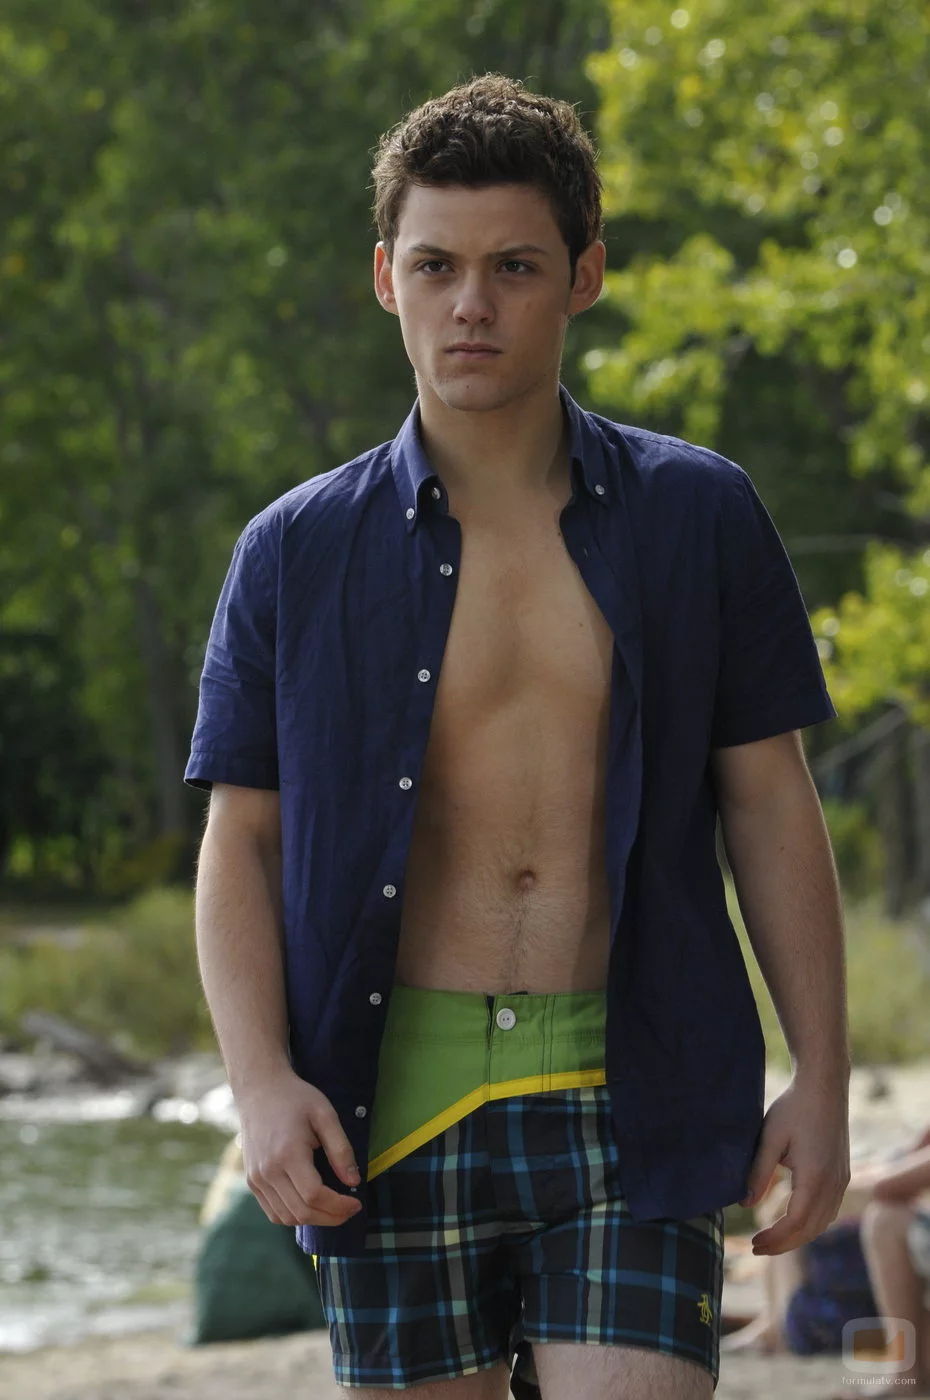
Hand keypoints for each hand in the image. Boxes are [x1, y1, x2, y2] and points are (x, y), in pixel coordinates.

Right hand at [236, 1070, 363, 1227]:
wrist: (259, 1089)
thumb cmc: (296, 1099)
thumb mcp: (325, 1115)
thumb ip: (341, 1149)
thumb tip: (354, 1181)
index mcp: (287, 1154)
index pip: (314, 1196)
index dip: (339, 1206)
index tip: (357, 1204)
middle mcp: (268, 1171)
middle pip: (302, 1212)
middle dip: (331, 1217)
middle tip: (349, 1210)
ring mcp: (256, 1179)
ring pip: (286, 1217)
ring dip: (313, 1220)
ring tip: (333, 1210)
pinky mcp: (251, 1181)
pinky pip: (273, 1212)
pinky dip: (294, 1216)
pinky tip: (310, 1206)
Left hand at [741, 1073, 849, 1255]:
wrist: (825, 1086)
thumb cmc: (794, 1107)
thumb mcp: (770, 1137)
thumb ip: (758, 1172)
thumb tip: (745, 1204)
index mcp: (815, 1177)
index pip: (795, 1222)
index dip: (775, 1238)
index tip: (753, 1243)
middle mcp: (834, 1184)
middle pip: (810, 1229)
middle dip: (784, 1244)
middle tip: (757, 1248)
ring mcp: (841, 1180)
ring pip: (822, 1222)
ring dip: (798, 1236)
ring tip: (772, 1240)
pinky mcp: (842, 1174)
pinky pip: (829, 1210)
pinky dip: (811, 1223)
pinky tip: (793, 1221)